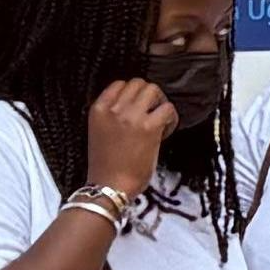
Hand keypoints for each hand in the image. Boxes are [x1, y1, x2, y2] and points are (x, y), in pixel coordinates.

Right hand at [79, 79, 178, 210]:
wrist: (110, 186)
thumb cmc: (106, 164)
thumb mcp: (99, 131)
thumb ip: (112, 114)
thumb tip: (135, 105)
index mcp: (98, 108)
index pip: (120, 84)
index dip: (133, 94)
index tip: (138, 109)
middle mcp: (114, 109)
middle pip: (138, 83)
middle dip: (149, 96)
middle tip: (153, 113)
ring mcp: (131, 116)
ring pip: (153, 90)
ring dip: (160, 103)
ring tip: (160, 121)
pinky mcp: (149, 128)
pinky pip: (168, 108)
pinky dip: (171, 118)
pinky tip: (166, 131)